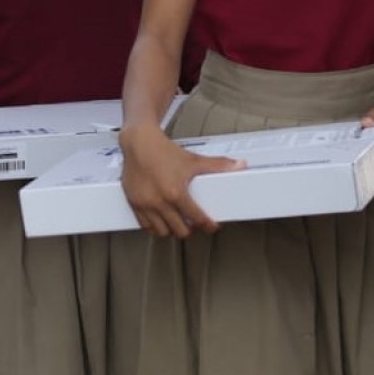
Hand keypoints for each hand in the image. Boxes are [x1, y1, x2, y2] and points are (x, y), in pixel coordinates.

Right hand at [118, 122, 242, 238]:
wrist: (139, 143)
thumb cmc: (164, 151)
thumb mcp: (194, 160)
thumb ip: (218, 165)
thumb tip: (240, 165)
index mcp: (176, 193)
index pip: (196, 218)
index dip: (207, 225)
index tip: (212, 226)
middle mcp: (159, 202)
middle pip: (179, 230)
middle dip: (190, 230)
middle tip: (194, 224)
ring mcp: (145, 205)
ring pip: (161, 231)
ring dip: (172, 230)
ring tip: (179, 223)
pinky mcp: (133, 204)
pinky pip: (145, 226)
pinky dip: (155, 227)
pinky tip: (162, 221)